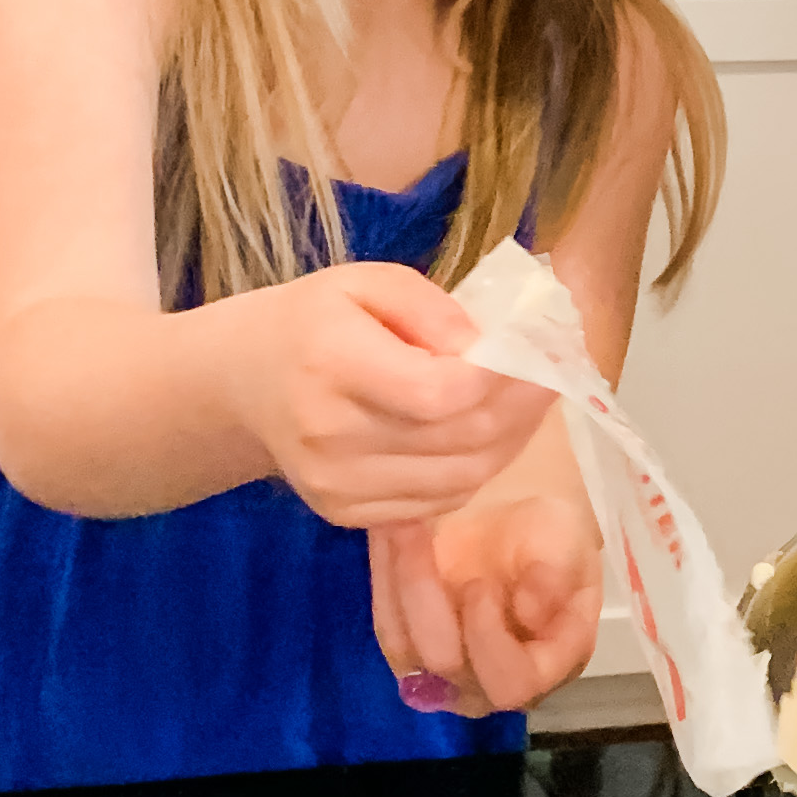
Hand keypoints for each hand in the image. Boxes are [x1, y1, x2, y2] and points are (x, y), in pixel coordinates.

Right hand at [223, 264, 544, 526]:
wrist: (243, 383)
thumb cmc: (313, 320)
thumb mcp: (367, 283)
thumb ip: (433, 309)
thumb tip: (489, 347)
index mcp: (330, 365)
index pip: (440, 393)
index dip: (502, 378)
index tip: (537, 351)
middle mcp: (329, 435)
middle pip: (458, 440)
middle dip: (522, 408)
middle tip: (554, 376)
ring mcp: (335, 485)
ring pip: (459, 479)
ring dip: (511, 443)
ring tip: (532, 404)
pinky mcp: (343, 513)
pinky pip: (437, 502)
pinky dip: (476, 470)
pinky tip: (490, 435)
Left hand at [371, 495, 602, 716]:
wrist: (512, 520)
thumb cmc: (546, 534)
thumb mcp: (565, 539)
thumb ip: (556, 573)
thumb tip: (531, 613)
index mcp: (552, 664)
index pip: (513, 685)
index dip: (489, 640)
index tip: (479, 584)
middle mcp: (497, 682)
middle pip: (447, 667)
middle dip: (431, 601)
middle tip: (429, 540)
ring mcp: (449, 675)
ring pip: (409, 650)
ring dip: (405, 584)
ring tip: (410, 529)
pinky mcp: (412, 653)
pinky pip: (390, 631)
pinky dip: (387, 583)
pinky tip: (397, 537)